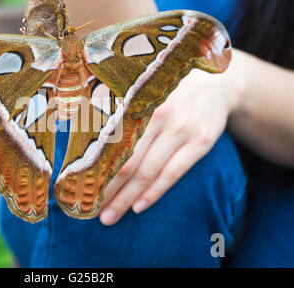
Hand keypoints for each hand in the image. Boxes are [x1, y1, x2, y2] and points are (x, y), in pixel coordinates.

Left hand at [99, 57, 243, 225]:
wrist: (216, 82)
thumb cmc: (168, 91)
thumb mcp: (144, 92)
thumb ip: (118, 108)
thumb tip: (83, 124)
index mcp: (139, 104)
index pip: (112, 145)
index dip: (97, 170)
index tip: (82, 190)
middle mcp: (161, 117)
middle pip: (128, 163)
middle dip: (109, 191)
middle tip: (93, 212)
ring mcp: (183, 130)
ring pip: (149, 172)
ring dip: (127, 198)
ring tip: (110, 216)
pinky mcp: (202, 142)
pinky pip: (174, 173)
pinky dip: (154, 192)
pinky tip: (138, 207)